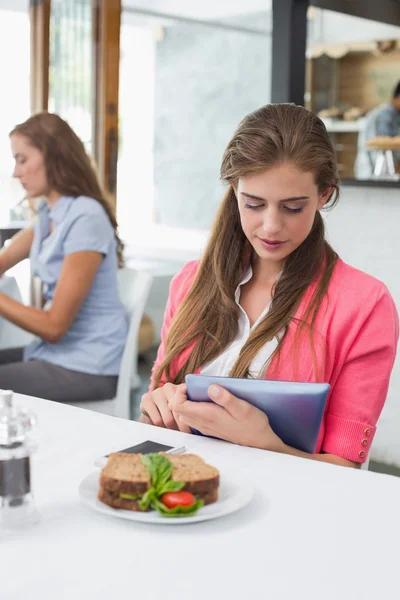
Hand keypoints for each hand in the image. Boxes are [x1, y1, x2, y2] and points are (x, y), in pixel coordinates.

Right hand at [140, 383, 190, 432]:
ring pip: (168, 418)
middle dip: (181, 427)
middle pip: (178, 413)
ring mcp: (157, 392)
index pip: (188, 405)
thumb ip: (192, 411)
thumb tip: (203, 424)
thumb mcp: (184, 409)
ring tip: (173, 431)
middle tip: (184, 434)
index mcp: (181, 388)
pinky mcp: (146, 399)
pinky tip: (163, 427)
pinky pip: (157, 420)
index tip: (192, 429)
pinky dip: (161, 427)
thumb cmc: (172, 412)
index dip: (190, 419)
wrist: (151, 412)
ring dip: (171, 429)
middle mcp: (169, 387)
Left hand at [169, 384, 284, 450]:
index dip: (179, 393)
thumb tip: (211, 388)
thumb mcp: (243, 407)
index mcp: (207, 416)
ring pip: (183, 414)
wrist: (259, 441)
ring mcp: (205, 427)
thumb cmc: (253, 423)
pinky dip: (190, 408)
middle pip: (177, 410)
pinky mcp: (209, 428)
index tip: (190, 385)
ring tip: (196, 392)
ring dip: (184, 402)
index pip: (178, 406)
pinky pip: (191, 418)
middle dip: (179, 396)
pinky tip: (203, 401)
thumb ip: (226, 398)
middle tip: (192, 386)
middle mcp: (203, 423)